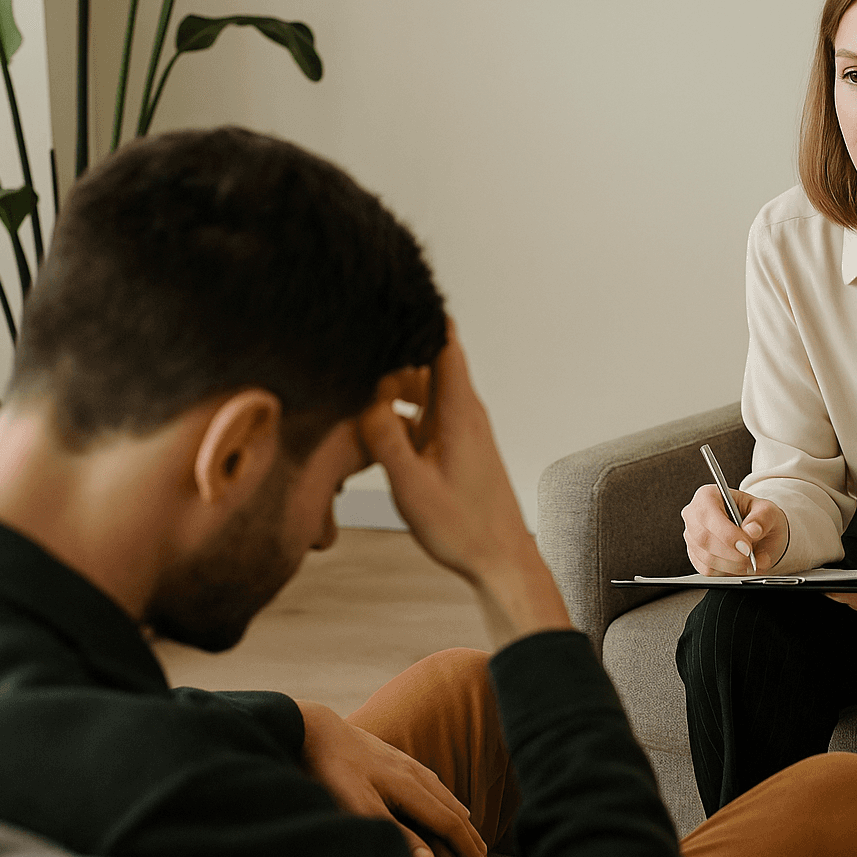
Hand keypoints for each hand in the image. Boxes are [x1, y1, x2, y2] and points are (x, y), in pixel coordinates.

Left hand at [296, 700, 485, 856]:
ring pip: (444, 794)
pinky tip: (440, 803)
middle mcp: (415, 773)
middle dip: (469, 835)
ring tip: (468, 834)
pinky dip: (446, 801)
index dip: (466, 847)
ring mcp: (407, 764)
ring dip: (460, 818)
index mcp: (411, 786)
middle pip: (453, 808)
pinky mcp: (396, 759)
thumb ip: (396, 834)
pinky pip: (432, 784)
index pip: (449, 822)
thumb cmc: (334, 772)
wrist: (317, 731)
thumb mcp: (360, 808)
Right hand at [357, 322, 570, 646]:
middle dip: (395, 349)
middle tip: (355, 347)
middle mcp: (465, 411)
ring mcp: (464, 427)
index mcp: (459, 411)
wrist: (500, 560)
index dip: (420, 315)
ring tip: (358, 387)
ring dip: (395, 383)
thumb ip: (385, 438)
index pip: (444, 341)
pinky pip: (427, 412)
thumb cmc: (462, 528)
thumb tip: (364, 395)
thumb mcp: (411, 486)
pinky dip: (403, 409)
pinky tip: (376, 426)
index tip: (391, 296)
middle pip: (430, 359)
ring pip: (426, 386)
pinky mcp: (459, 445)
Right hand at [681, 485, 788, 574]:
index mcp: (708, 496)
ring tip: (752, 562)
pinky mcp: (695, 556)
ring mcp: (692, 537)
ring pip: (706, 558)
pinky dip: (728, 572)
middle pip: (704, 539)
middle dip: (732, 554)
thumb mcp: (768, 511)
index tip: (747, 548)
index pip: (708, 514)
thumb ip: (762, 518)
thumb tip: (752, 530)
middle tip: (753, 558)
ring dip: (733, 565)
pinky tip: (741, 565)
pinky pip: (707, 570)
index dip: (727, 534)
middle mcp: (694, 515)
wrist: (758, 533)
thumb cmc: (759, 517)